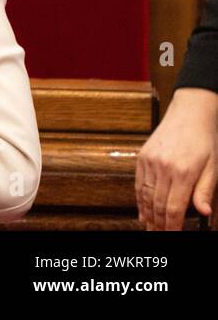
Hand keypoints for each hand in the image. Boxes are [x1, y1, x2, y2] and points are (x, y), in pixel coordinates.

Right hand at [136, 88, 217, 230]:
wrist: (190, 113)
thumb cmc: (205, 140)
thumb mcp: (213, 167)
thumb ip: (205, 191)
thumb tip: (203, 213)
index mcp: (183, 171)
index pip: (174, 207)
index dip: (173, 225)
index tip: (174, 235)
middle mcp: (163, 167)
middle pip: (157, 204)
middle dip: (158, 223)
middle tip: (159, 235)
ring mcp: (150, 161)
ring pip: (144, 195)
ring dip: (147, 214)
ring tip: (150, 227)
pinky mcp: (143, 156)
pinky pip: (138, 183)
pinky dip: (139, 199)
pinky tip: (142, 209)